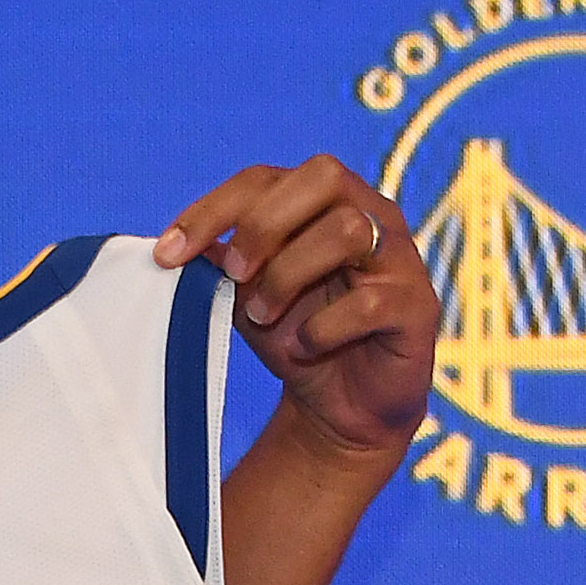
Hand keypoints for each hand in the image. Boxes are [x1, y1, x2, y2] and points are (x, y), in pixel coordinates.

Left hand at [155, 157, 435, 474]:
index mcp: (324, 203)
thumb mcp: (246, 301)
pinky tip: (306, 348)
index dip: (214, 208)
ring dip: (288, 275)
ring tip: (263, 316)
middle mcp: (369, 216)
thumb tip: (180, 247)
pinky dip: (323, 328)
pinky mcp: (417, 308)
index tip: (167, 253)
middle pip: (323, 175)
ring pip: (347, 230)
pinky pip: (370, 302)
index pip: (267, 178)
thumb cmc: (298, 339)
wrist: (345, 409)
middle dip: (264, 222)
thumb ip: (222, 268)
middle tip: (234, 273)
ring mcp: (399, 259)